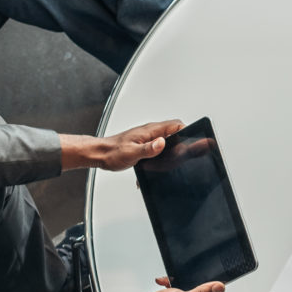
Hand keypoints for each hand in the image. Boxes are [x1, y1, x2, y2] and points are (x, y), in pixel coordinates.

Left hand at [62, 120, 182, 171]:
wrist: (100, 154)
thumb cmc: (112, 152)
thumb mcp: (131, 152)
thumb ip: (148, 148)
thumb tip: (161, 143)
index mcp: (150, 130)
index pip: (175, 125)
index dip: (186, 132)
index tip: (190, 142)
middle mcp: (151, 132)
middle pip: (175, 133)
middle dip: (181, 143)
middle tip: (182, 155)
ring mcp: (148, 138)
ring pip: (168, 141)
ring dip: (172, 150)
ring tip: (171, 162)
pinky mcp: (145, 145)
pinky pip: (159, 147)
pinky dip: (162, 156)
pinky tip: (157, 166)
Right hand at [107, 276, 225, 291]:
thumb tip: (221, 287)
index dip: (205, 283)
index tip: (194, 280)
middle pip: (200, 289)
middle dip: (188, 281)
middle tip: (178, 282)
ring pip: (187, 287)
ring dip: (177, 281)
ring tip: (168, 283)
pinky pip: (177, 289)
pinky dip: (170, 284)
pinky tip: (163, 284)